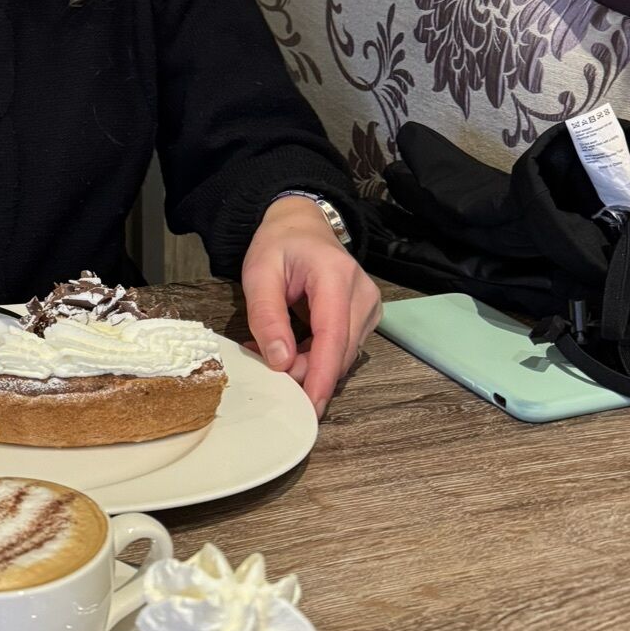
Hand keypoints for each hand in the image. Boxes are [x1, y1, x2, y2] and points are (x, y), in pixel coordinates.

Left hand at [240, 197, 380, 417]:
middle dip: (308, 374)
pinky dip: (318, 357)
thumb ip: (267, 316)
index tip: (309, 406)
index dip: (321, 375)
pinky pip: (344, 349)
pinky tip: (293, 349)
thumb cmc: (279, 245)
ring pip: (344, 356)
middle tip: (268, 373)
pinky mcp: (368, 316)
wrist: (302, 224)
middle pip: (341, 352)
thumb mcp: (259, 273)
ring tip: (274, 354)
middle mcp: (362, 292)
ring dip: (311, 366)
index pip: (334, 336)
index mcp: (336, 276)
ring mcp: (370, 305)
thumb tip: (280, 362)